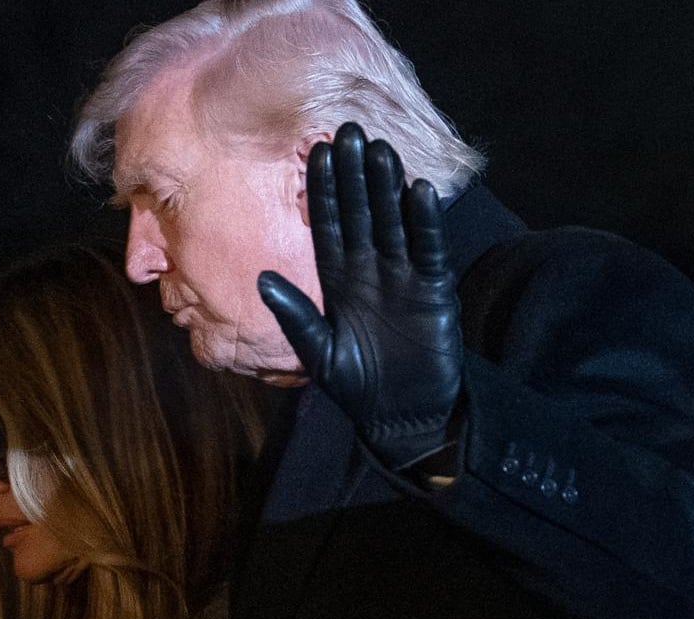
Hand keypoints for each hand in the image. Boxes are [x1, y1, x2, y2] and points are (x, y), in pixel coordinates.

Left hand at [258, 122, 463, 472]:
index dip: (322, 189)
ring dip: (388, 186)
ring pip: (394, 221)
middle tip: (348, 130)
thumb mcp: (318, 353)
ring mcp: (403, 275)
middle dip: (354, 174)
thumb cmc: (356, 385)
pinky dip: (425, 222)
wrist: (401, 413)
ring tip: (381, 148)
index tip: (315, 151)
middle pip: (361, 212)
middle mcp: (369, 269)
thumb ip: (294, 315)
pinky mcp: (433, 289)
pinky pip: (428, 249)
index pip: (328, 225)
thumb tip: (260, 279)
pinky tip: (420, 190)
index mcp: (337, 279)